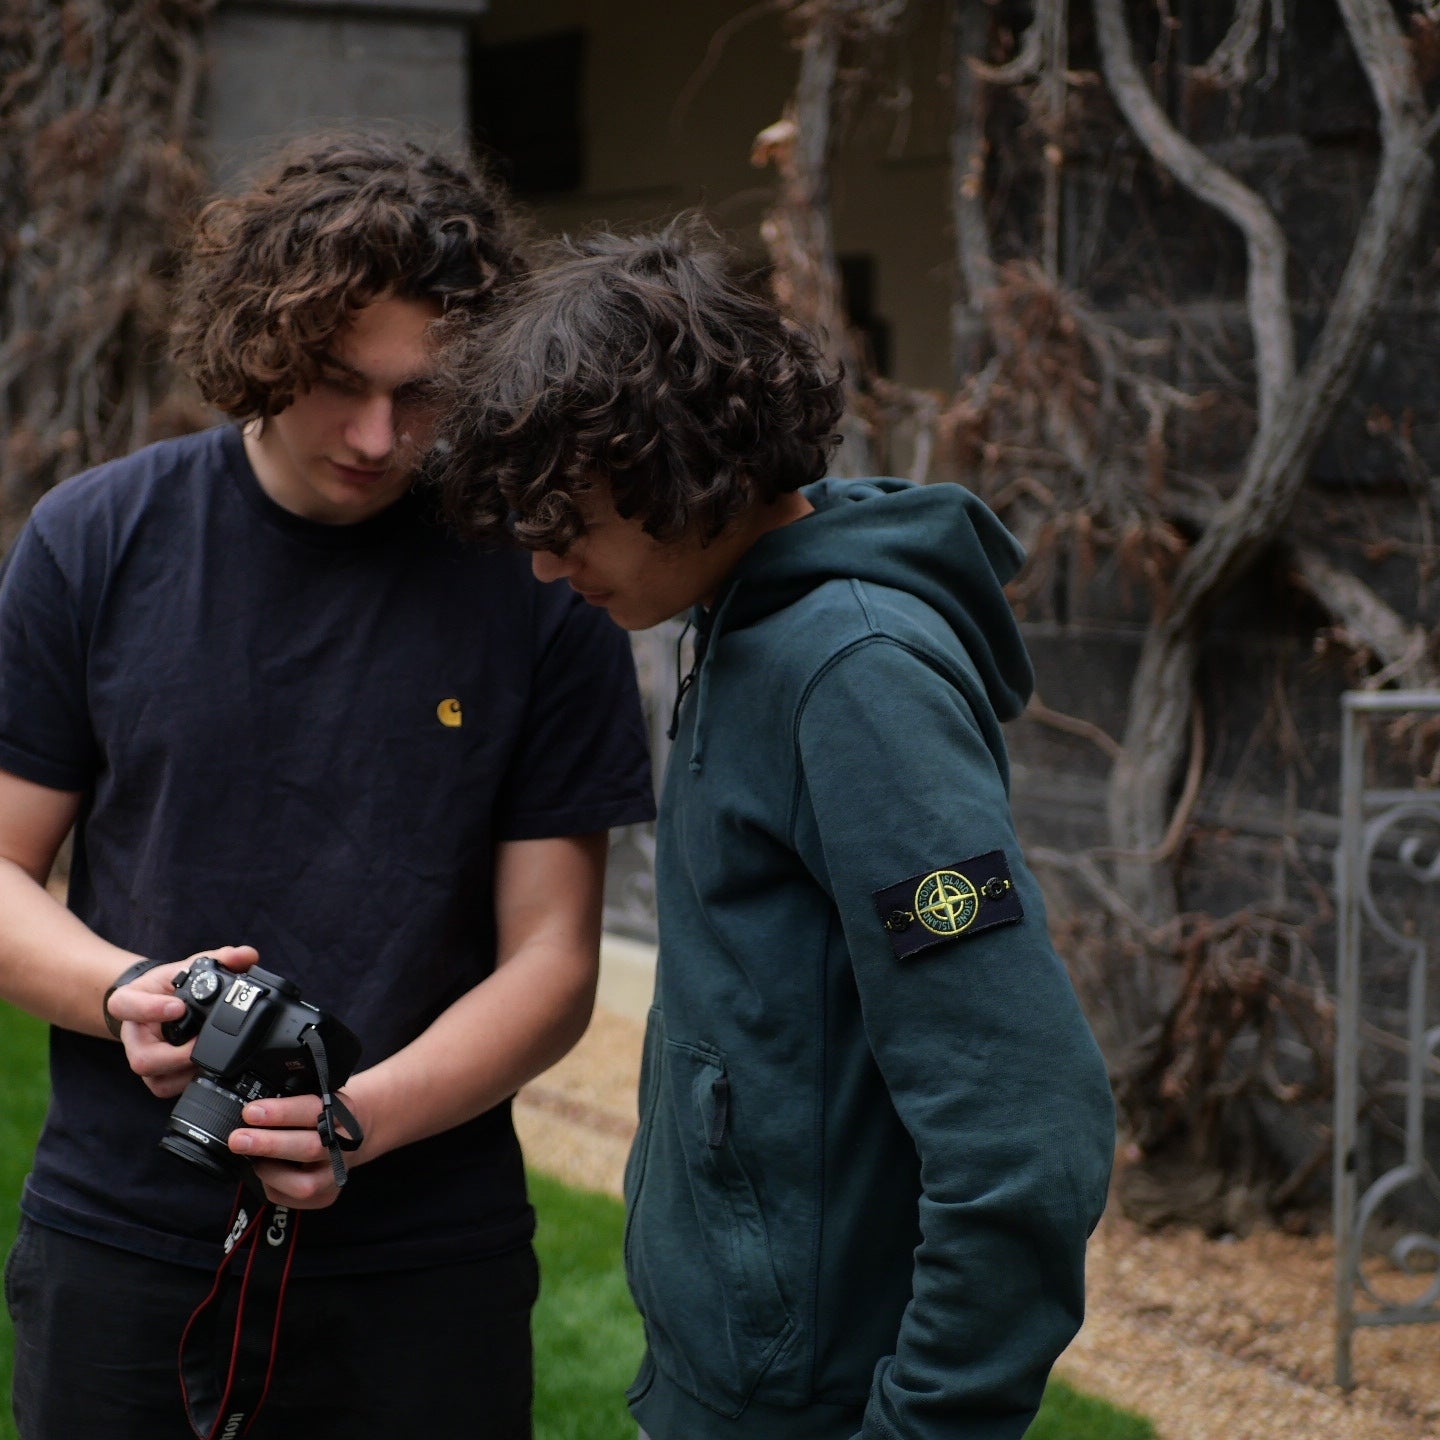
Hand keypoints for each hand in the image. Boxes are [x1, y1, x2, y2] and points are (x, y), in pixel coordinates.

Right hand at [107, 945, 259, 1098]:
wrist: (157, 1003)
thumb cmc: (168, 987)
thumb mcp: (186, 967)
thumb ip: (216, 959)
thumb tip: (246, 955)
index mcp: (130, 1002)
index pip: (126, 1006)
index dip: (149, 1009)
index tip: (178, 1007)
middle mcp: (133, 1035)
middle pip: (141, 1057)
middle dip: (175, 1055)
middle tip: (202, 1043)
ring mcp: (142, 1057)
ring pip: (155, 1078)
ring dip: (185, 1071)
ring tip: (209, 1056)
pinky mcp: (155, 1075)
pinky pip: (166, 1087)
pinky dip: (187, 1081)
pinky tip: (206, 1069)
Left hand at [229, 1088, 369, 1210]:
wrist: (342, 1142)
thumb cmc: (317, 1120)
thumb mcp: (310, 1101)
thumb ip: (287, 1101)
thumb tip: (249, 1111)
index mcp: (342, 1112)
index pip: (314, 1110)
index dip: (281, 1112)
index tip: (251, 1112)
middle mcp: (345, 1144)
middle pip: (311, 1148)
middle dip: (270, 1144)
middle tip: (238, 1140)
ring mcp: (337, 1174)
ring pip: (304, 1184)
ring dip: (270, 1172)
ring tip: (254, 1161)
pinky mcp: (326, 1196)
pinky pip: (292, 1198)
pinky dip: (272, 1185)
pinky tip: (269, 1173)